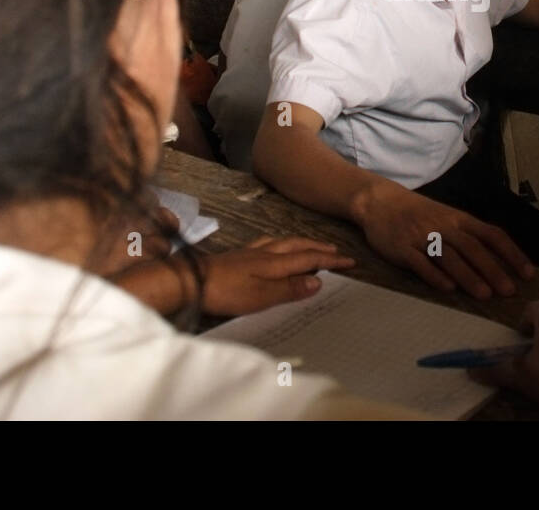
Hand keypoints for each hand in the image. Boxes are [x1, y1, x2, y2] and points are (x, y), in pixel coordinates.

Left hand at [196, 236, 355, 315]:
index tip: (350, 261)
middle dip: (320, 247)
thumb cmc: (225, 292)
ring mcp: (250, 252)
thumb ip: (290, 289)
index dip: (331, 260)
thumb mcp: (261, 297)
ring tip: (312, 245)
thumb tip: (319, 281)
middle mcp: (265, 253)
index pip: (309, 259)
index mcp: (275, 263)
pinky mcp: (238, 255)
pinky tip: (274, 245)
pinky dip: (279, 242)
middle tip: (337, 251)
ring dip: (302, 243)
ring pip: (284, 242)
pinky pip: (267, 243)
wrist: (188, 280)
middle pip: (298, 246)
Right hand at [357, 183, 533, 298]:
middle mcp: (444, 227)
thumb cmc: (419, 214)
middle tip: (509, 291)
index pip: (492, 235)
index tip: (527, 273)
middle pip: (473, 248)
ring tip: (484, 295)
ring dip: (468, 276)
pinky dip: (434, 275)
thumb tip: (499, 262)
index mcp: (459, 219)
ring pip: (449, 257)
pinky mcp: (402, 248)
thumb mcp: (447, 218)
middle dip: (493, 269)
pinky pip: (420, 263)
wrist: (380, 202)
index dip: (511, 254)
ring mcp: (422, 237)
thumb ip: (469, 237)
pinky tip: (447, 288)